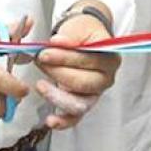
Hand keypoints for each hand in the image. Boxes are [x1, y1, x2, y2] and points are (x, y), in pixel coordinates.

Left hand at [36, 10, 120, 128]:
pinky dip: (63, 122)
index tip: (44, 52)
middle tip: (40, 62)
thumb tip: (57, 43)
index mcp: (110, 58)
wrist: (84, 38)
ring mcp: (95, 94)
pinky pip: (75, 118)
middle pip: (82, 84)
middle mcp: (106, 79)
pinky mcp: (83, 104)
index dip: (64, 57)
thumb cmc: (82, 34)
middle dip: (57, 73)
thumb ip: (68, 37)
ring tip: (40, 85)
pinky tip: (51, 121)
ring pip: (79, 104)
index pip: (88, 61)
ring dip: (56, 96)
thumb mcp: (77, 29)